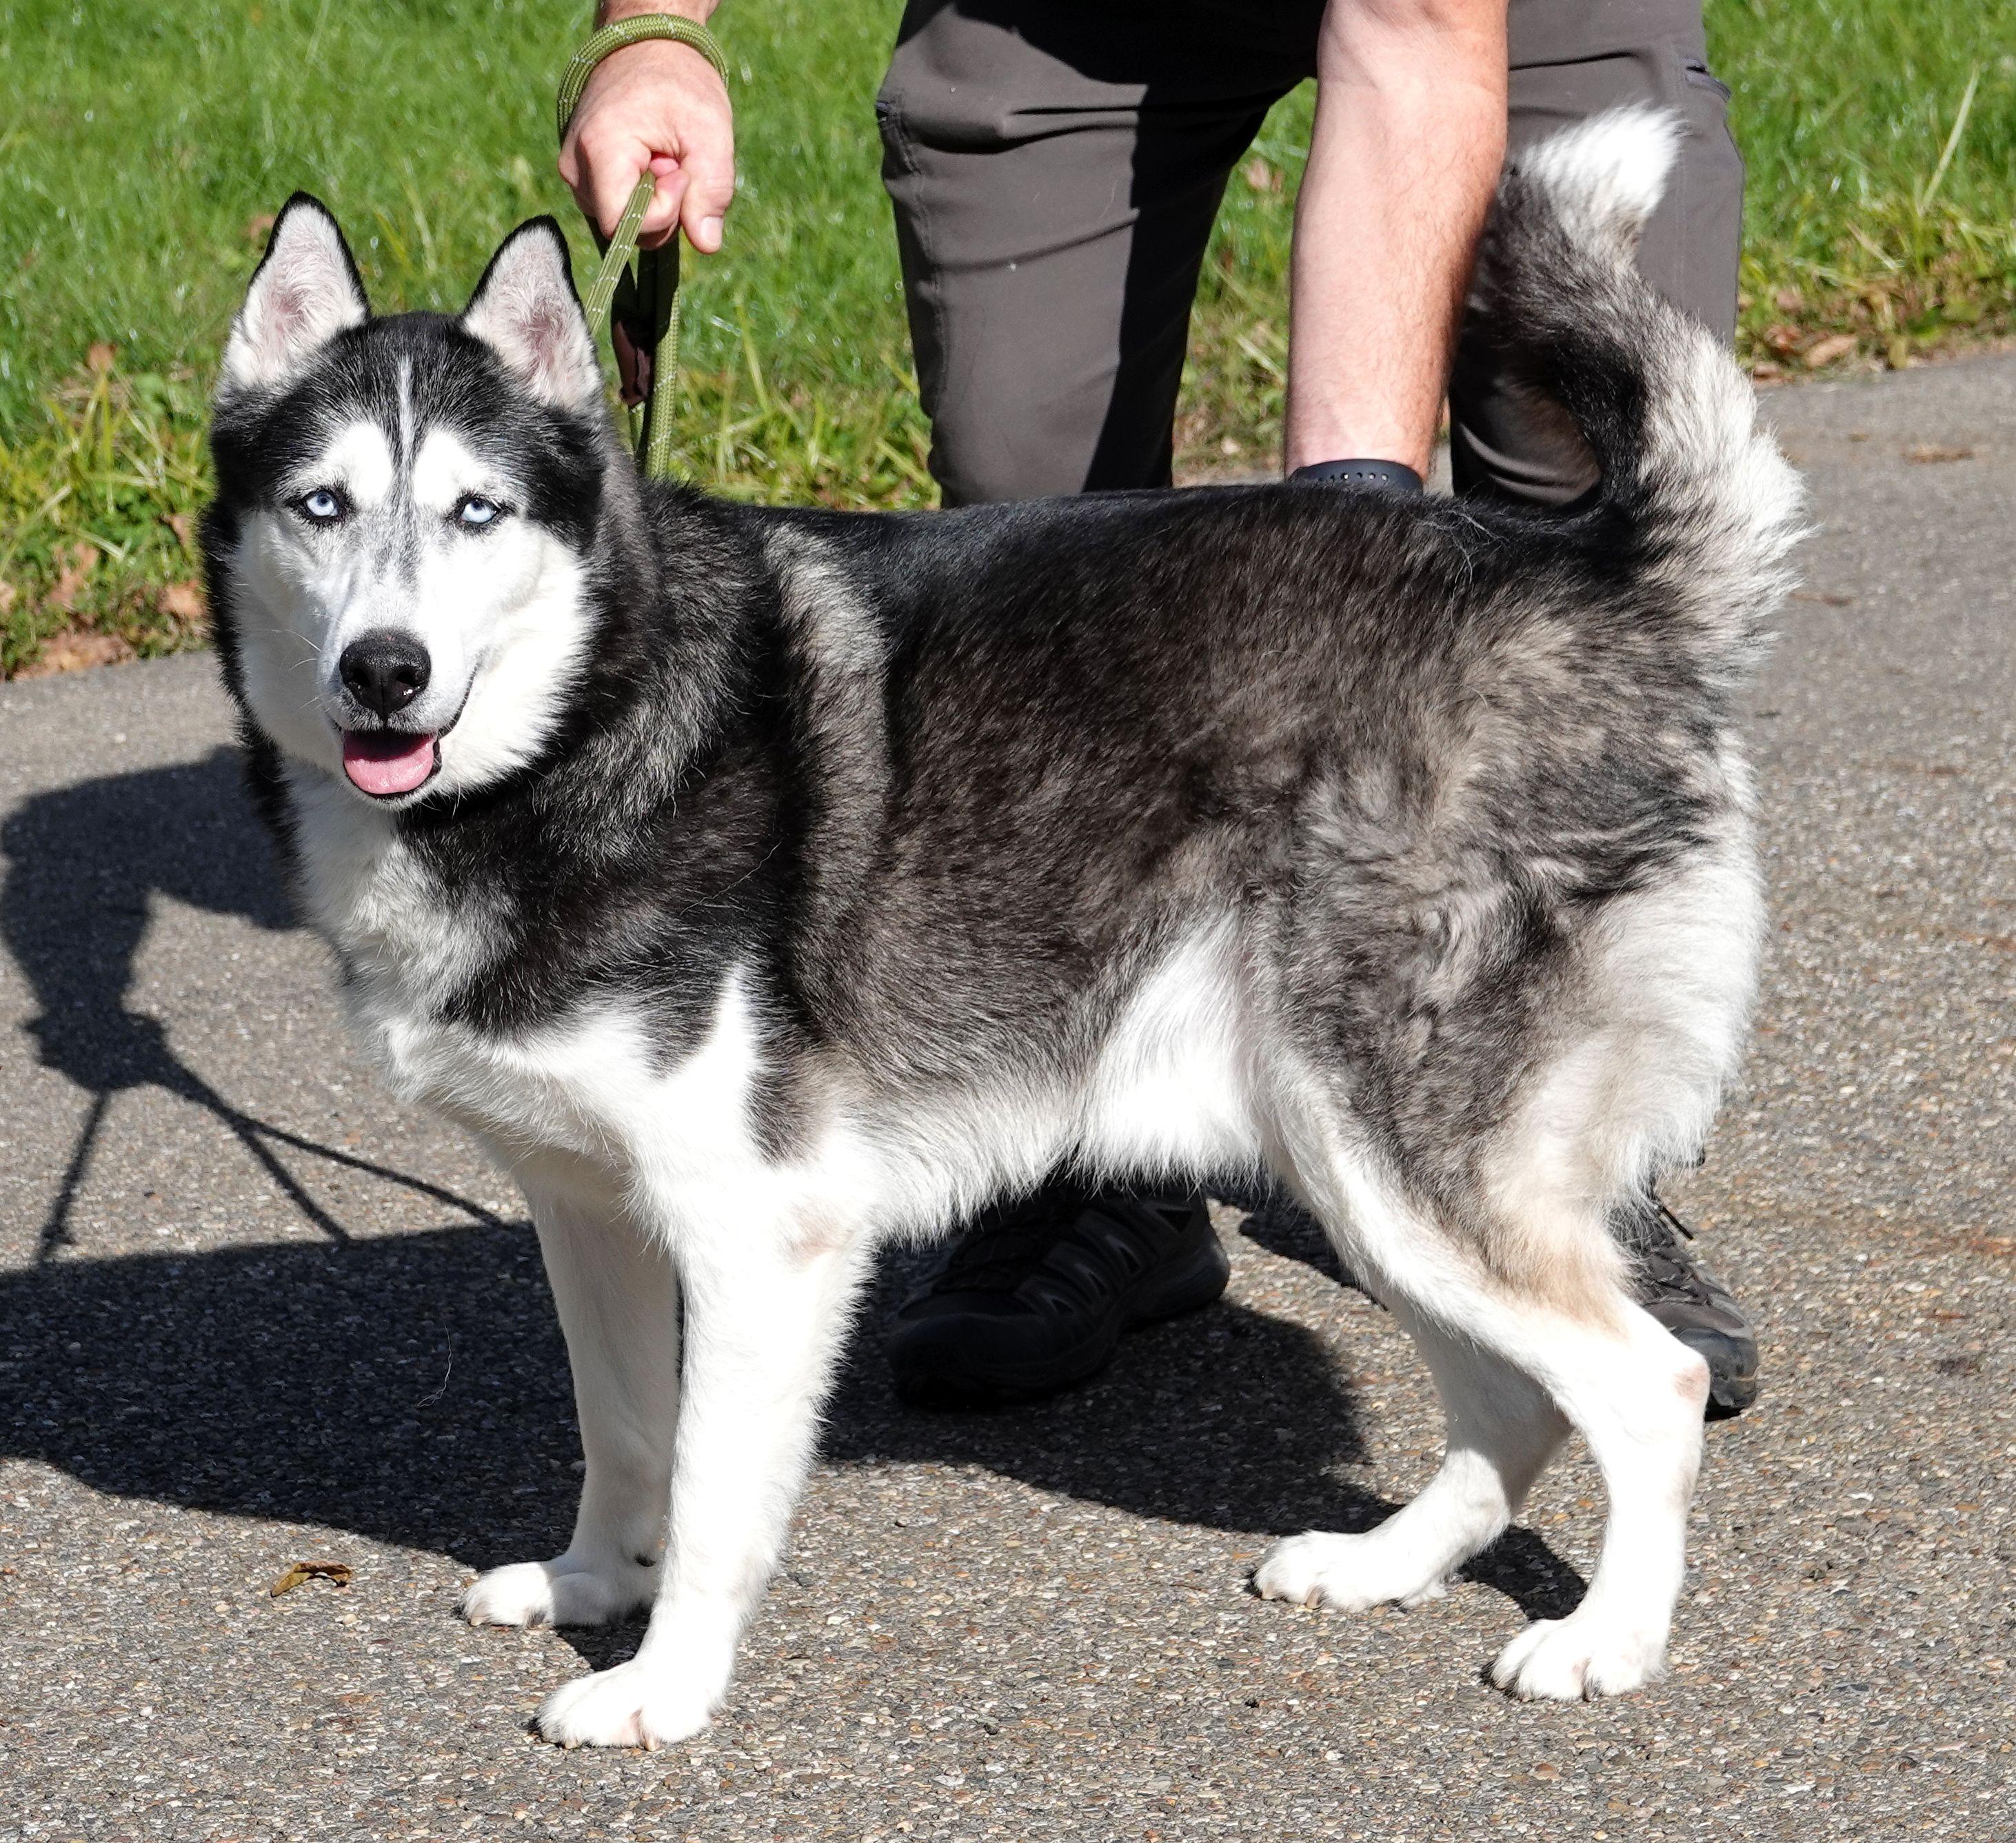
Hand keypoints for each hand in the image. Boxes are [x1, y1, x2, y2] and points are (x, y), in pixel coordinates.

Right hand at [559, 31, 733, 257]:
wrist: (649, 45)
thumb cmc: (681, 84)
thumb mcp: (710, 133)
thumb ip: (712, 191)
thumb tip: (706, 243)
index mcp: (598, 150)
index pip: (622, 225)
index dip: (661, 215)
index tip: (681, 173)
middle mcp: (574, 164)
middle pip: (622, 229)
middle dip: (660, 208)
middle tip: (674, 160)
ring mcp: (573, 168)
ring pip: (619, 221)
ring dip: (652, 201)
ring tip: (662, 155)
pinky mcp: (581, 171)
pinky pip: (616, 205)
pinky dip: (641, 193)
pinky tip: (650, 159)